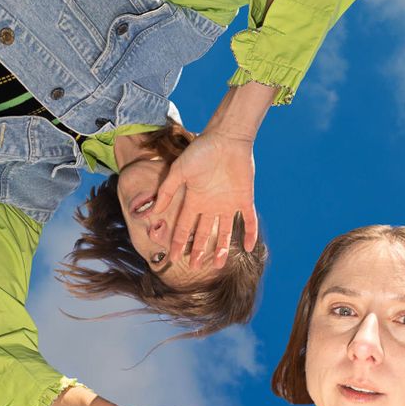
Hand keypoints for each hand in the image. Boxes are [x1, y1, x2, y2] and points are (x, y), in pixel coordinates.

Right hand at [151, 129, 257, 269]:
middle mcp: (210, 205)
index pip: (184, 227)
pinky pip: (249, 221)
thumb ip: (167, 191)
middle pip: (203, 233)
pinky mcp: (245, 199)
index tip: (173, 258)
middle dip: (198, 250)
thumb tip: (154, 211)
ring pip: (224, 232)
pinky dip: (250, 234)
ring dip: (221, 248)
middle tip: (194, 266)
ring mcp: (228, 203)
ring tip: (218, 264)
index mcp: (194, 200)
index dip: (178, 242)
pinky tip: (248, 248)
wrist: (227, 138)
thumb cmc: (201, 151)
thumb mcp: (179, 171)